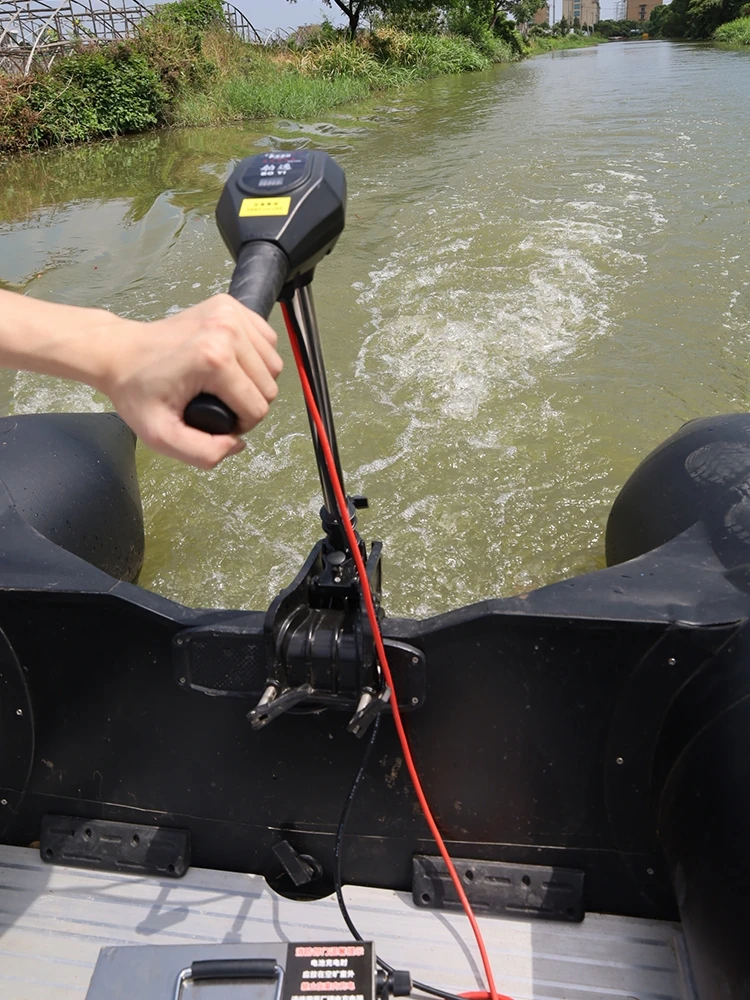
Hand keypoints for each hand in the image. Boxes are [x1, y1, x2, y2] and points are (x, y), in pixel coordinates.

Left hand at [98, 295, 282, 468]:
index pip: (257, 408)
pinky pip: (267, 341)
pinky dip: (256, 357)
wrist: (120, 352)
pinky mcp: (231, 305)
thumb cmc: (137, 392)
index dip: (240, 424)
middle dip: (249, 403)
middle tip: (218, 402)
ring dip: (255, 381)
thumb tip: (237, 443)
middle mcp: (227, 329)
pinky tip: (232, 364)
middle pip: (269, 386)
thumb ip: (203, 454)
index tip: (214, 419)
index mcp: (213, 358)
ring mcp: (230, 313)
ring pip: (273, 364)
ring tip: (224, 384)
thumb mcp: (162, 436)